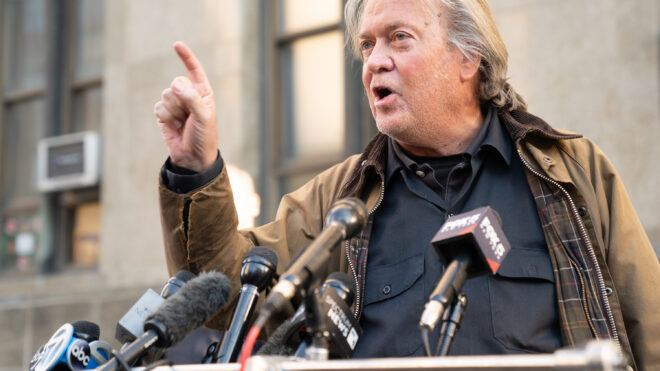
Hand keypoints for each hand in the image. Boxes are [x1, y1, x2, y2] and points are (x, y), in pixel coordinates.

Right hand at [154, 41, 217, 171]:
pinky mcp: (164, 114)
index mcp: (203, 93)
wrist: (193, 158)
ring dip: (174, 110)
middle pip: (176, 82)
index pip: (194, 70)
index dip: (186, 57)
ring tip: (183, 122)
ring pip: (166, 94)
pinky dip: (165, 117)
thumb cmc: (204, 137)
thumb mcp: (204, 118)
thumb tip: (175, 84)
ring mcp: (176, 104)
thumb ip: (192, 99)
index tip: (176, 45)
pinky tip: (173, 126)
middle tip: (189, 115)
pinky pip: (158, 107)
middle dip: (181, 98)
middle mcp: (189, 96)